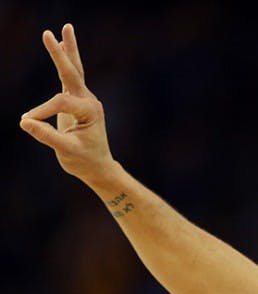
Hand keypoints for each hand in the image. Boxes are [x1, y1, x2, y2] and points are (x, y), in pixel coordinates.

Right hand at [20, 24, 114, 184]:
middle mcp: (89, 101)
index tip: (29, 122)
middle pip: (72, 73)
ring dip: (68, 50)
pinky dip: (67, 60)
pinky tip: (64, 42)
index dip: (42, 111)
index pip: (60, 103)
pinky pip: (70, 77)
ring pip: (75, 70)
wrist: (97, 166)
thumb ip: (47, 136)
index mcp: (90, 111)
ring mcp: (84, 99)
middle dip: (60, 54)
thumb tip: (25, 121)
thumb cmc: (84, 160)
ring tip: (65, 28)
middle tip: (48, 32)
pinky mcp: (76, 100)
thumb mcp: (66, 150)